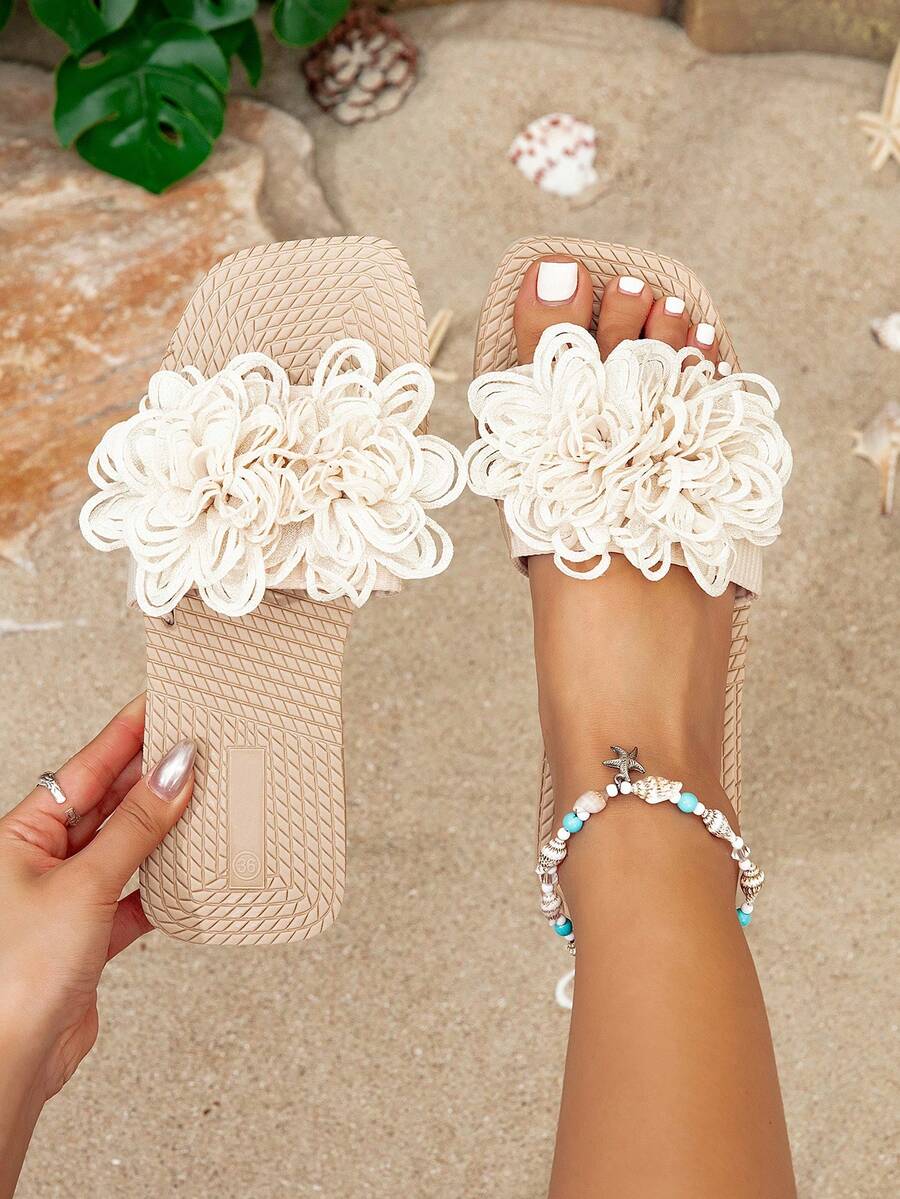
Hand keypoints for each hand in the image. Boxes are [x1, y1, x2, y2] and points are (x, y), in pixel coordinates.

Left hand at [0, 695, 194, 1101]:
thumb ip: (136, 827)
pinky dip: (163, 886)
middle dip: (153, 779)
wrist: (12, 1062)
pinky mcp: (88, 935)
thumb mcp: (85, 883)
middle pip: (108, 804)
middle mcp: (41, 861)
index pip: (86, 768)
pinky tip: (186, 875)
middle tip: (198, 748)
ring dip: (163, 831)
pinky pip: (134, 895)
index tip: (163, 704)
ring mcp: (66, 898)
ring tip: (202, 801)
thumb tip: (172, 772)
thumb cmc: (15, 977)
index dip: (128, 733)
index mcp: (21, 834)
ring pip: (125, 848)